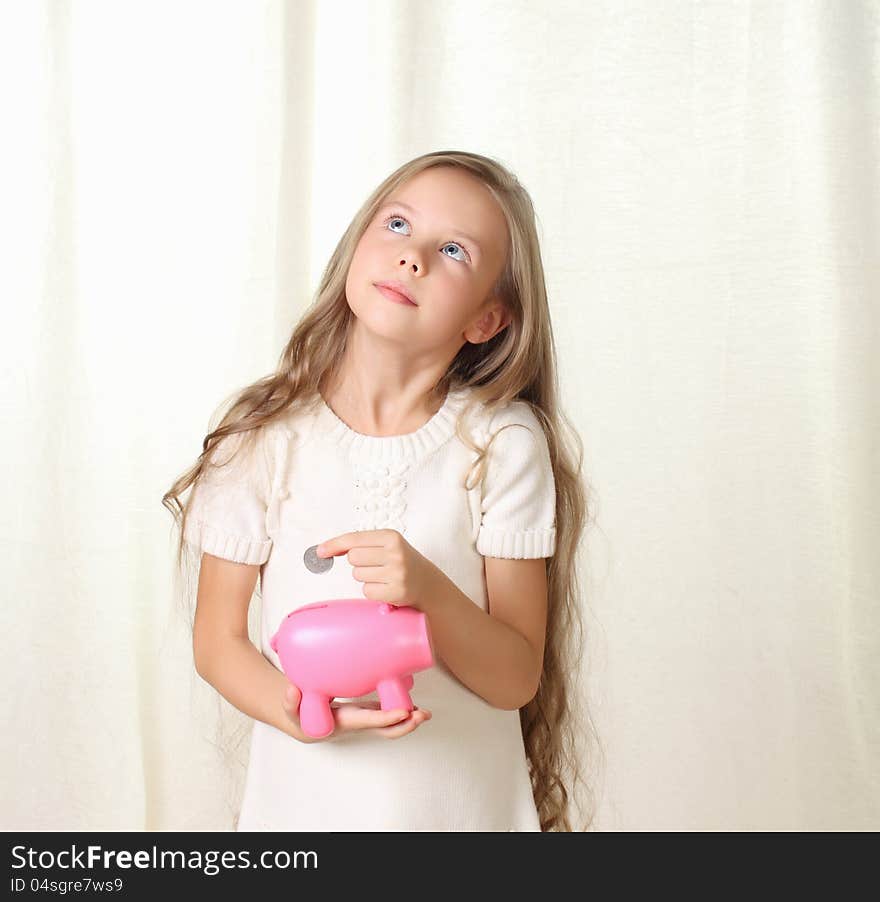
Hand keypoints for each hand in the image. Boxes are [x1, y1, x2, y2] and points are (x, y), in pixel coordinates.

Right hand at [281, 683, 431, 741]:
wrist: (304, 722)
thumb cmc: (301, 716)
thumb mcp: (292, 710)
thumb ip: (290, 702)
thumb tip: (293, 688)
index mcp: (344, 722)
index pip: (369, 721)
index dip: (387, 718)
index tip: (404, 713)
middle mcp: (358, 722)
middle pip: (386, 730)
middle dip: (406, 725)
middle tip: (422, 716)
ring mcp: (365, 718)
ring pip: (390, 724)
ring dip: (408, 719)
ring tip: (425, 713)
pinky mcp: (367, 711)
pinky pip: (387, 713)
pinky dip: (401, 709)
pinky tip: (413, 704)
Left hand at [315, 529, 440, 612]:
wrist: (427, 582)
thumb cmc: (401, 561)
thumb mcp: (387, 544)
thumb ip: (360, 543)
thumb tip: (326, 549)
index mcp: (391, 537)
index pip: (354, 539)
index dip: (334, 545)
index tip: (320, 551)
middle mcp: (395, 553)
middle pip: (353, 557)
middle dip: (358, 562)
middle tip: (375, 565)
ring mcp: (397, 573)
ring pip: (358, 575)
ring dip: (366, 577)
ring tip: (383, 576)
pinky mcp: (396, 592)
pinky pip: (367, 591)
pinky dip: (372, 590)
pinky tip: (386, 587)